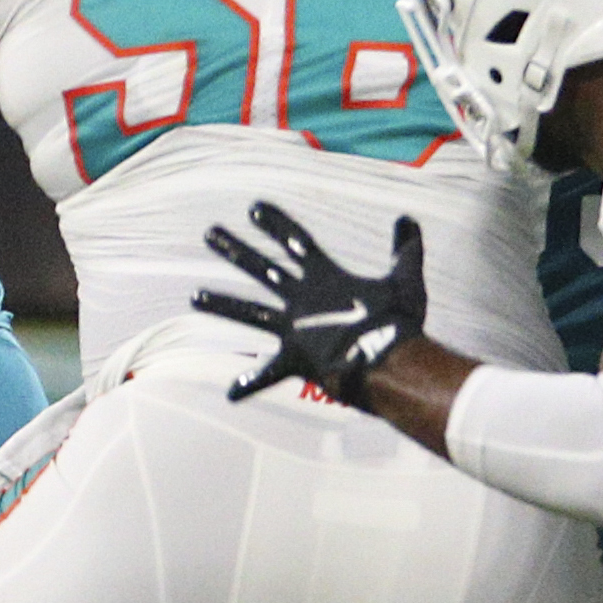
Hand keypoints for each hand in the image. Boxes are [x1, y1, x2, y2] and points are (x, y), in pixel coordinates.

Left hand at [191, 203, 426, 405]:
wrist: (388, 361)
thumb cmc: (397, 321)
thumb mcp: (405, 279)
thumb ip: (405, 249)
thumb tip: (408, 219)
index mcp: (324, 278)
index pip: (295, 241)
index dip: (275, 224)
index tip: (253, 208)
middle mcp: (301, 299)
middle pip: (261, 268)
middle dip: (235, 250)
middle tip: (209, 233)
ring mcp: (293, 329)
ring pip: (249, 313)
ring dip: (222, 305)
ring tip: (194, 298)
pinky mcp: (293, 360)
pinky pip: (267, 375)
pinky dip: (250, 384)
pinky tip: (230, 393)